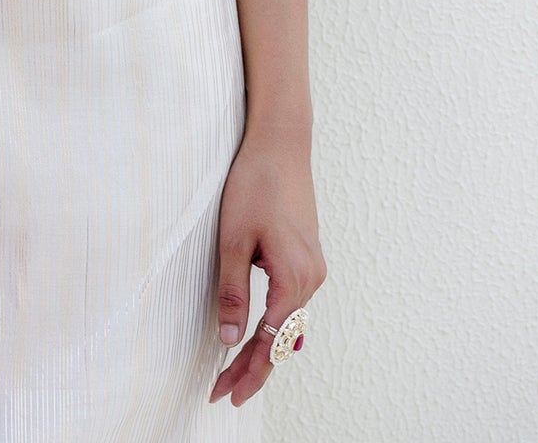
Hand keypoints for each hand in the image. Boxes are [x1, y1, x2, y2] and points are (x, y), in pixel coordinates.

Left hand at [209, 128, 325, 406]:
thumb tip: (230, 340)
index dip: (247, 372)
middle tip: (224, 392)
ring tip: (235, 371)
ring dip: (263, 347)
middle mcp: (311, 279)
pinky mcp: (308, 257)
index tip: (224, 394)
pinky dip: (274, 324)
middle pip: (282, 340)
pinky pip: (292, 303)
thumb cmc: (255, 184)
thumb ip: (233, 291)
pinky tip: (259, 334)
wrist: (281, 144)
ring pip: (289, 323)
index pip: (270, 343)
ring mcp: (313, 268)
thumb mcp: (234, 239)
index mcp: (294, 278)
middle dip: (254, 368)